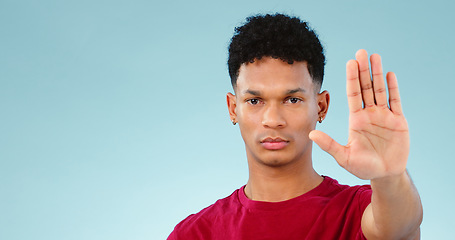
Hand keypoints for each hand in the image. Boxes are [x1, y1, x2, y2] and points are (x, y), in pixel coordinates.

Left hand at [310, 49, 408, 179]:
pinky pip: (395, 101)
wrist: (385, 175)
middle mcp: (369, 114)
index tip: (349, 63)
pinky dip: (393, 88)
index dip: (351, 78)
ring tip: (375, 56)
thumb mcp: (344, 157)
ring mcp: (384, 116)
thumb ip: (329, 145)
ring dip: (378, 74)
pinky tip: (390, 74)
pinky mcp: (398, 121)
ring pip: (381, 90)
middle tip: (361, 52)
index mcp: (356, 120)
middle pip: (366, 87)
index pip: (353, 94)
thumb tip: (310, 135)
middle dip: (363, 70)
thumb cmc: (363, 167)